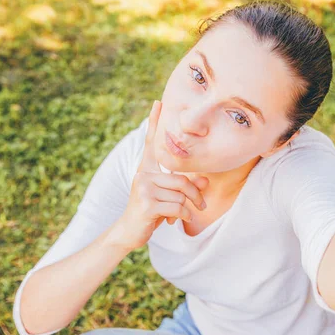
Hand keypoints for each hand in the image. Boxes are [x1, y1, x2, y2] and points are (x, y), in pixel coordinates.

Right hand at [117, 100, 207, 249]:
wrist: (129, 232)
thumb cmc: (150, 212)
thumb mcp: (169, 197)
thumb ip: (185, 187)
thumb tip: (206, 181)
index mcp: (147, 169)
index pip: (151, 142)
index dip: (154, 122)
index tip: (158, 102)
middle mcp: (143, 174)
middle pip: (182, 179)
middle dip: (196, 195)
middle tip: (202, 206)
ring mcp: (144, 188)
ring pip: (181, 195)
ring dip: (188, 208)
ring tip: (182, 215)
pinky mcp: (147, 204)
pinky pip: (177, 207)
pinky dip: (183, 216)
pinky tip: (174, 222)